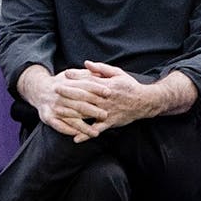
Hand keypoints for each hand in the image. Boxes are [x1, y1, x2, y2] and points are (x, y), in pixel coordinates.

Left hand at [18, 62, 155, 142]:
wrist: (144, 102)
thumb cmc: (129, 86)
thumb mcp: (118, 73)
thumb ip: (101, 68)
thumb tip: (86, 62)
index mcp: (107, 85)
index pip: (89, 80)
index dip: (77, 77)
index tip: (64, 75)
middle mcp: (106, 98)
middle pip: (85, 95)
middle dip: (69, 93)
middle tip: (55, 90)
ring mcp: (107, 111)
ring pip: (88, 112)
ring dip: (72, 112)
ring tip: (58, 112)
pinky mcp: (110, 122)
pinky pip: (97, 129)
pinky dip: (87, 134)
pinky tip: (76, 138)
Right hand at [18, 65, 107, 141]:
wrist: (39, 90)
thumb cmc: (62, 83)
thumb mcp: (72, 75)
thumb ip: (87, 74)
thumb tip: (102, 73)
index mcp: (67, 84)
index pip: (84, 85)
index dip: (97, 88)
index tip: (109, 92)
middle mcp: (60, 96)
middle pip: (78, 103)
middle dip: (93, 110)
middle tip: (105, 115)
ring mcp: (53, 107)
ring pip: (70, 118)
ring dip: (83, 126)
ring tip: (96, 133)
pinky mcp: (48, 117)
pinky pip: (59, 126)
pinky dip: (68, 130)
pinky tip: (78, 136)